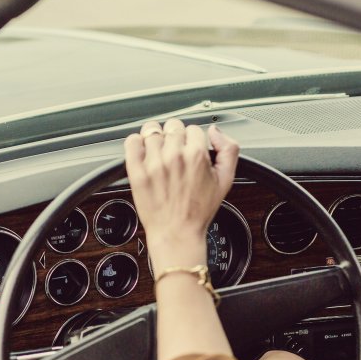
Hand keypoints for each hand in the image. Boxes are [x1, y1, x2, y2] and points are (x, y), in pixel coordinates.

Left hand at [124, 119, 239, 272]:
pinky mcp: (136, 171)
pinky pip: (131, 142)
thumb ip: (229, 149)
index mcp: (196, 155)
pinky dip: (136, 143)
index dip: (193, 139)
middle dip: (175, 137)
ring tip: (159, 154)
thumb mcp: (226, 180)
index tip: (190, 150)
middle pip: (173, 126)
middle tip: (175, 153)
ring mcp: (153, 163)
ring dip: (156, 139)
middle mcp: (174, 156)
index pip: (194, 128)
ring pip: (152, 131)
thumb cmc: (198, 211)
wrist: (177, 233)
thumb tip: (215, 131)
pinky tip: (143, 152)